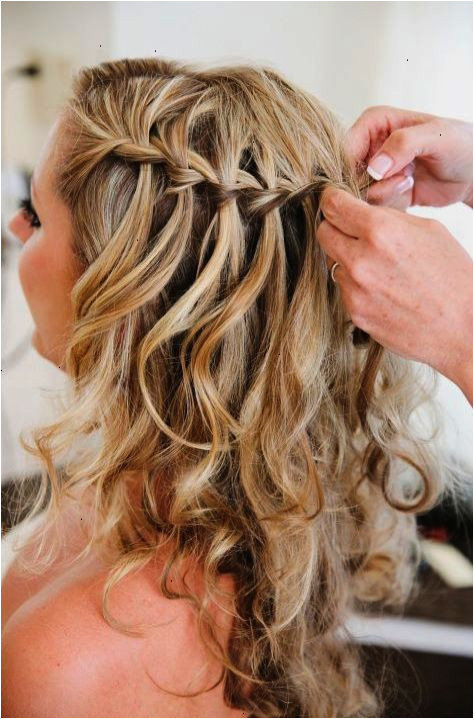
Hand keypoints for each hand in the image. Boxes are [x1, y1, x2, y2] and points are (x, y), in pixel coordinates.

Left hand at [317, 187, 472, 403]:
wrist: (462, 328)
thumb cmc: (453, 279)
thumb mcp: (428, 230)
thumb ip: (388, 218)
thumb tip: (361, 211)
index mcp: (381, 232)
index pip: (333, 206)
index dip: (332, 200)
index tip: (334, 202)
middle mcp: (361, 260)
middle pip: (324, 233)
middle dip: (335, 228)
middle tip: (352, 232)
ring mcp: (354, 290)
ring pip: (333, 263)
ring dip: (347, 260)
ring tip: (379, 267)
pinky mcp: (354, 313)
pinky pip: (344, 289)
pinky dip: (356, 285)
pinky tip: (382, 288)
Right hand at [345, 105, 472, 209]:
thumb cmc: (462, 145)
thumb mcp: (437, 136)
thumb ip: (404, 144)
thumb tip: (374, 167)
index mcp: (375, 123)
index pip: (346, 147)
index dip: (353, 166)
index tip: (376, 177)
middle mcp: (370, 147)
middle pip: (348, 174)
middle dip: (372, 184)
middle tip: (403, 179)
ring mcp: (375, 172)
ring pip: (359, 193)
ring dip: (384, 194)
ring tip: (409, 181)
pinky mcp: (383, 192)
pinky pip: (372, 206)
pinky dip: (389, 204)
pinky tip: (409, 191)